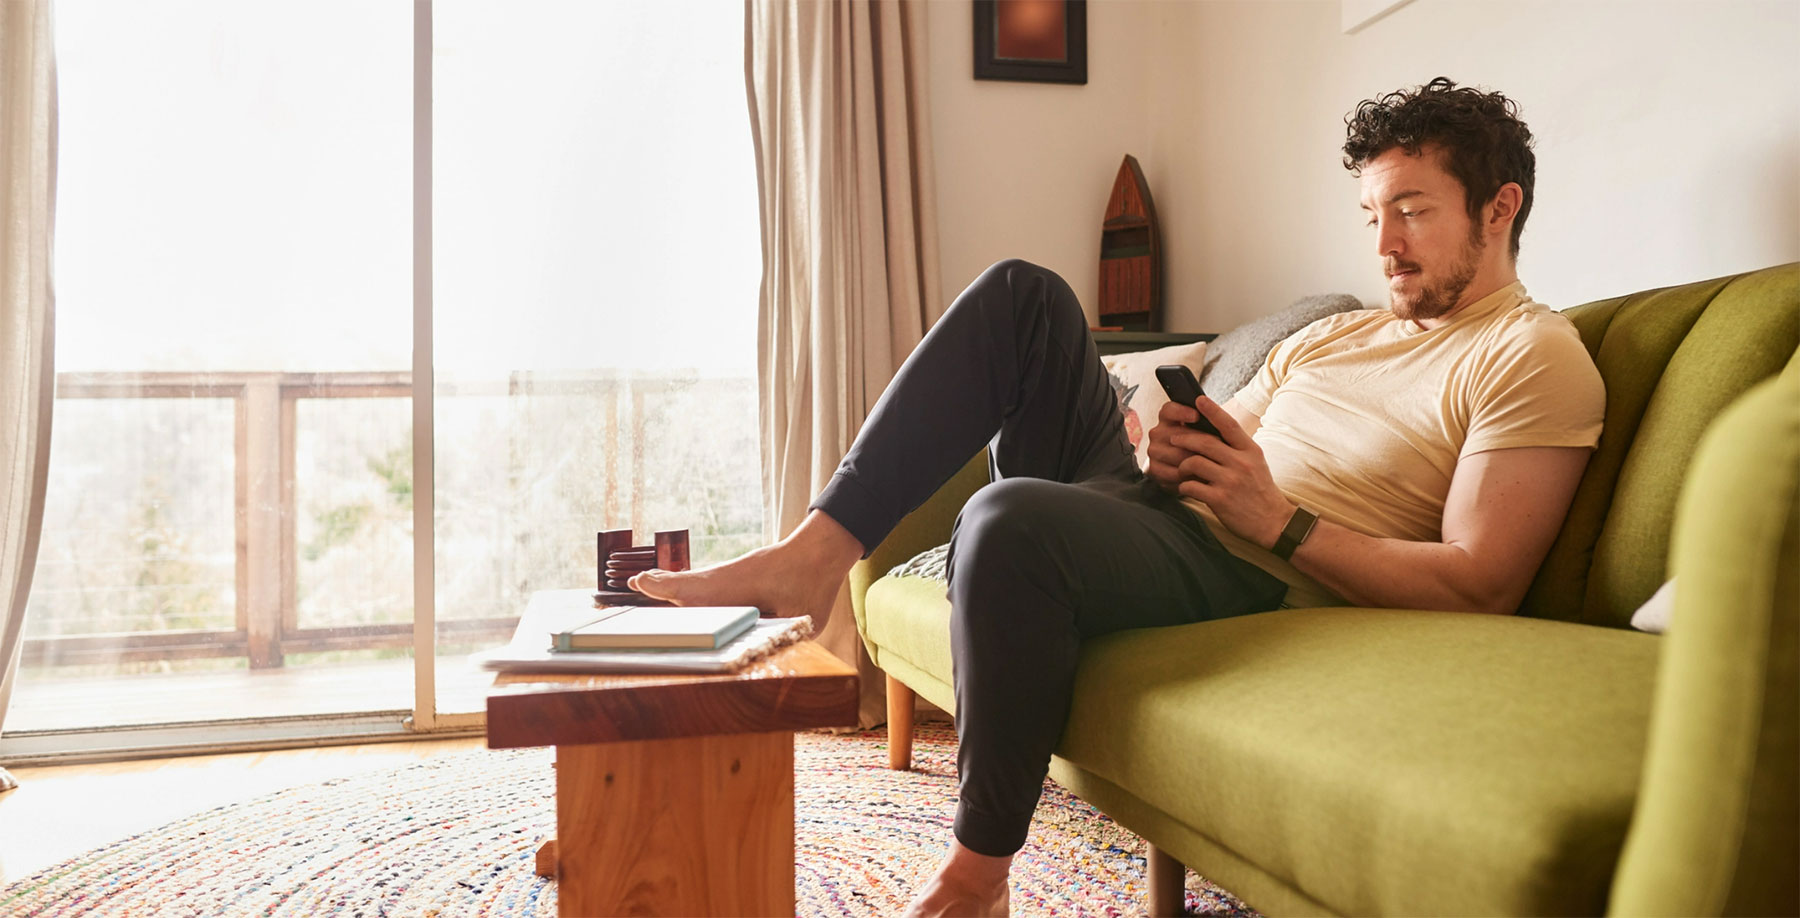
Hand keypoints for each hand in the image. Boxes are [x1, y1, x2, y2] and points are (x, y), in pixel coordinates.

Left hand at [1145, 396, 1293, 549]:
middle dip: (1184, 438)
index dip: (1212, 410)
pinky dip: (1184, 486)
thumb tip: (1212, 432)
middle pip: (1205, 442)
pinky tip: (1185, 488)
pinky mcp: (1220, 499)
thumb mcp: (1256, 463)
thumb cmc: (1260, 490)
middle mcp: (1241, 463)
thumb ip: (1237, 448)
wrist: (1274, 522)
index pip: (1229, 425)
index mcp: (1250, 451)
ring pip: (1194, 462)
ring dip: (1182, 465)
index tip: (1198, 399)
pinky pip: (1191, 486)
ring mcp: (1230, 481)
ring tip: (1181, 469)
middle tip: (1173, 437)